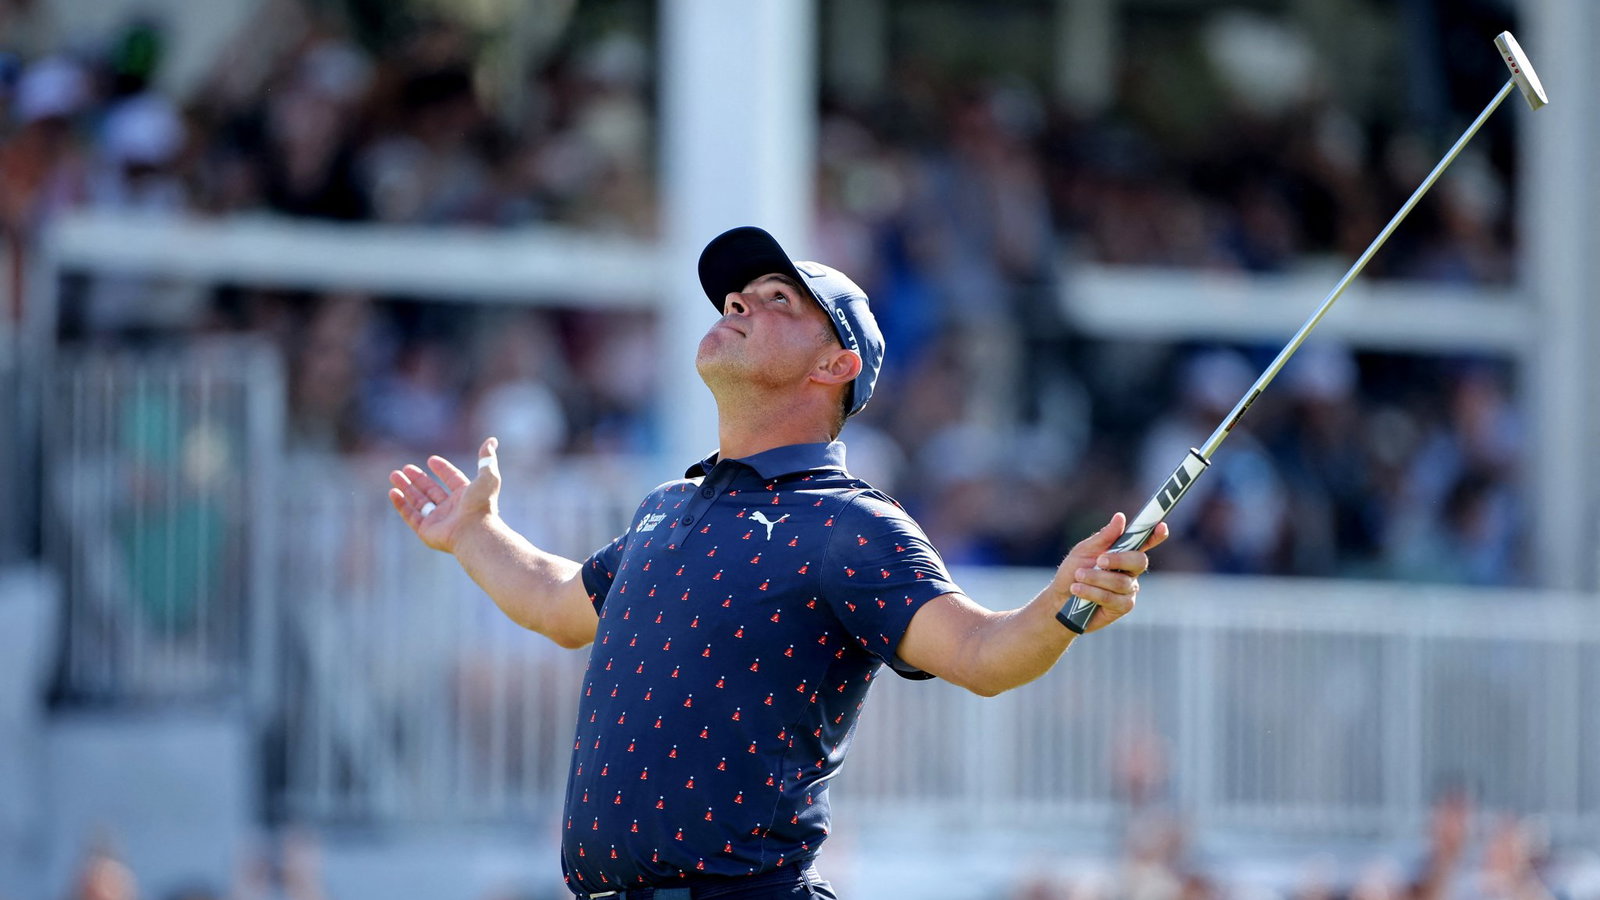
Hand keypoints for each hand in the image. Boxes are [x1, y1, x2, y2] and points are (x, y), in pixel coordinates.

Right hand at [388, 437, 501, 553]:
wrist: (475, 532)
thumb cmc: (482, 505)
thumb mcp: (488, 477)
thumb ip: (487, 459)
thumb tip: (492, 440)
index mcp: (466, 496)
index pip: (452, 479)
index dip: (443, 469)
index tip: (431, 460)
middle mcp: (452, 508)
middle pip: (431, 490)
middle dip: (418, 479)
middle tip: (405, 467)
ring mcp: (438, 520)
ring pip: (418, 501)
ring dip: (406, 488)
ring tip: (394, 475)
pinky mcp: (426, 531)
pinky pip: (410, 516)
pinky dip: (401, 504)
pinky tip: (393, 492)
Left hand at [1051, 512, 1167, 631]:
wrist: (1059, 600)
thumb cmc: (1072, 573)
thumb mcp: (1083, 551)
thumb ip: (1104, 537)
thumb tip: (1120, 517)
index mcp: (1123, 553)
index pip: (1144, 542)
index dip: (1156, 535)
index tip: (1162, 527)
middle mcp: (1130, 571)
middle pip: (1139, 561)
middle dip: (1118, 559)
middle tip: (1099, 560)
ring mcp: (1129, 590)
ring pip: (1121, 582)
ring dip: (1096, 578)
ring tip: (1078, 577)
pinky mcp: (1123, 607)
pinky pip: (1112, 598)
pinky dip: (1092, 592)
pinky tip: (1078, 590)